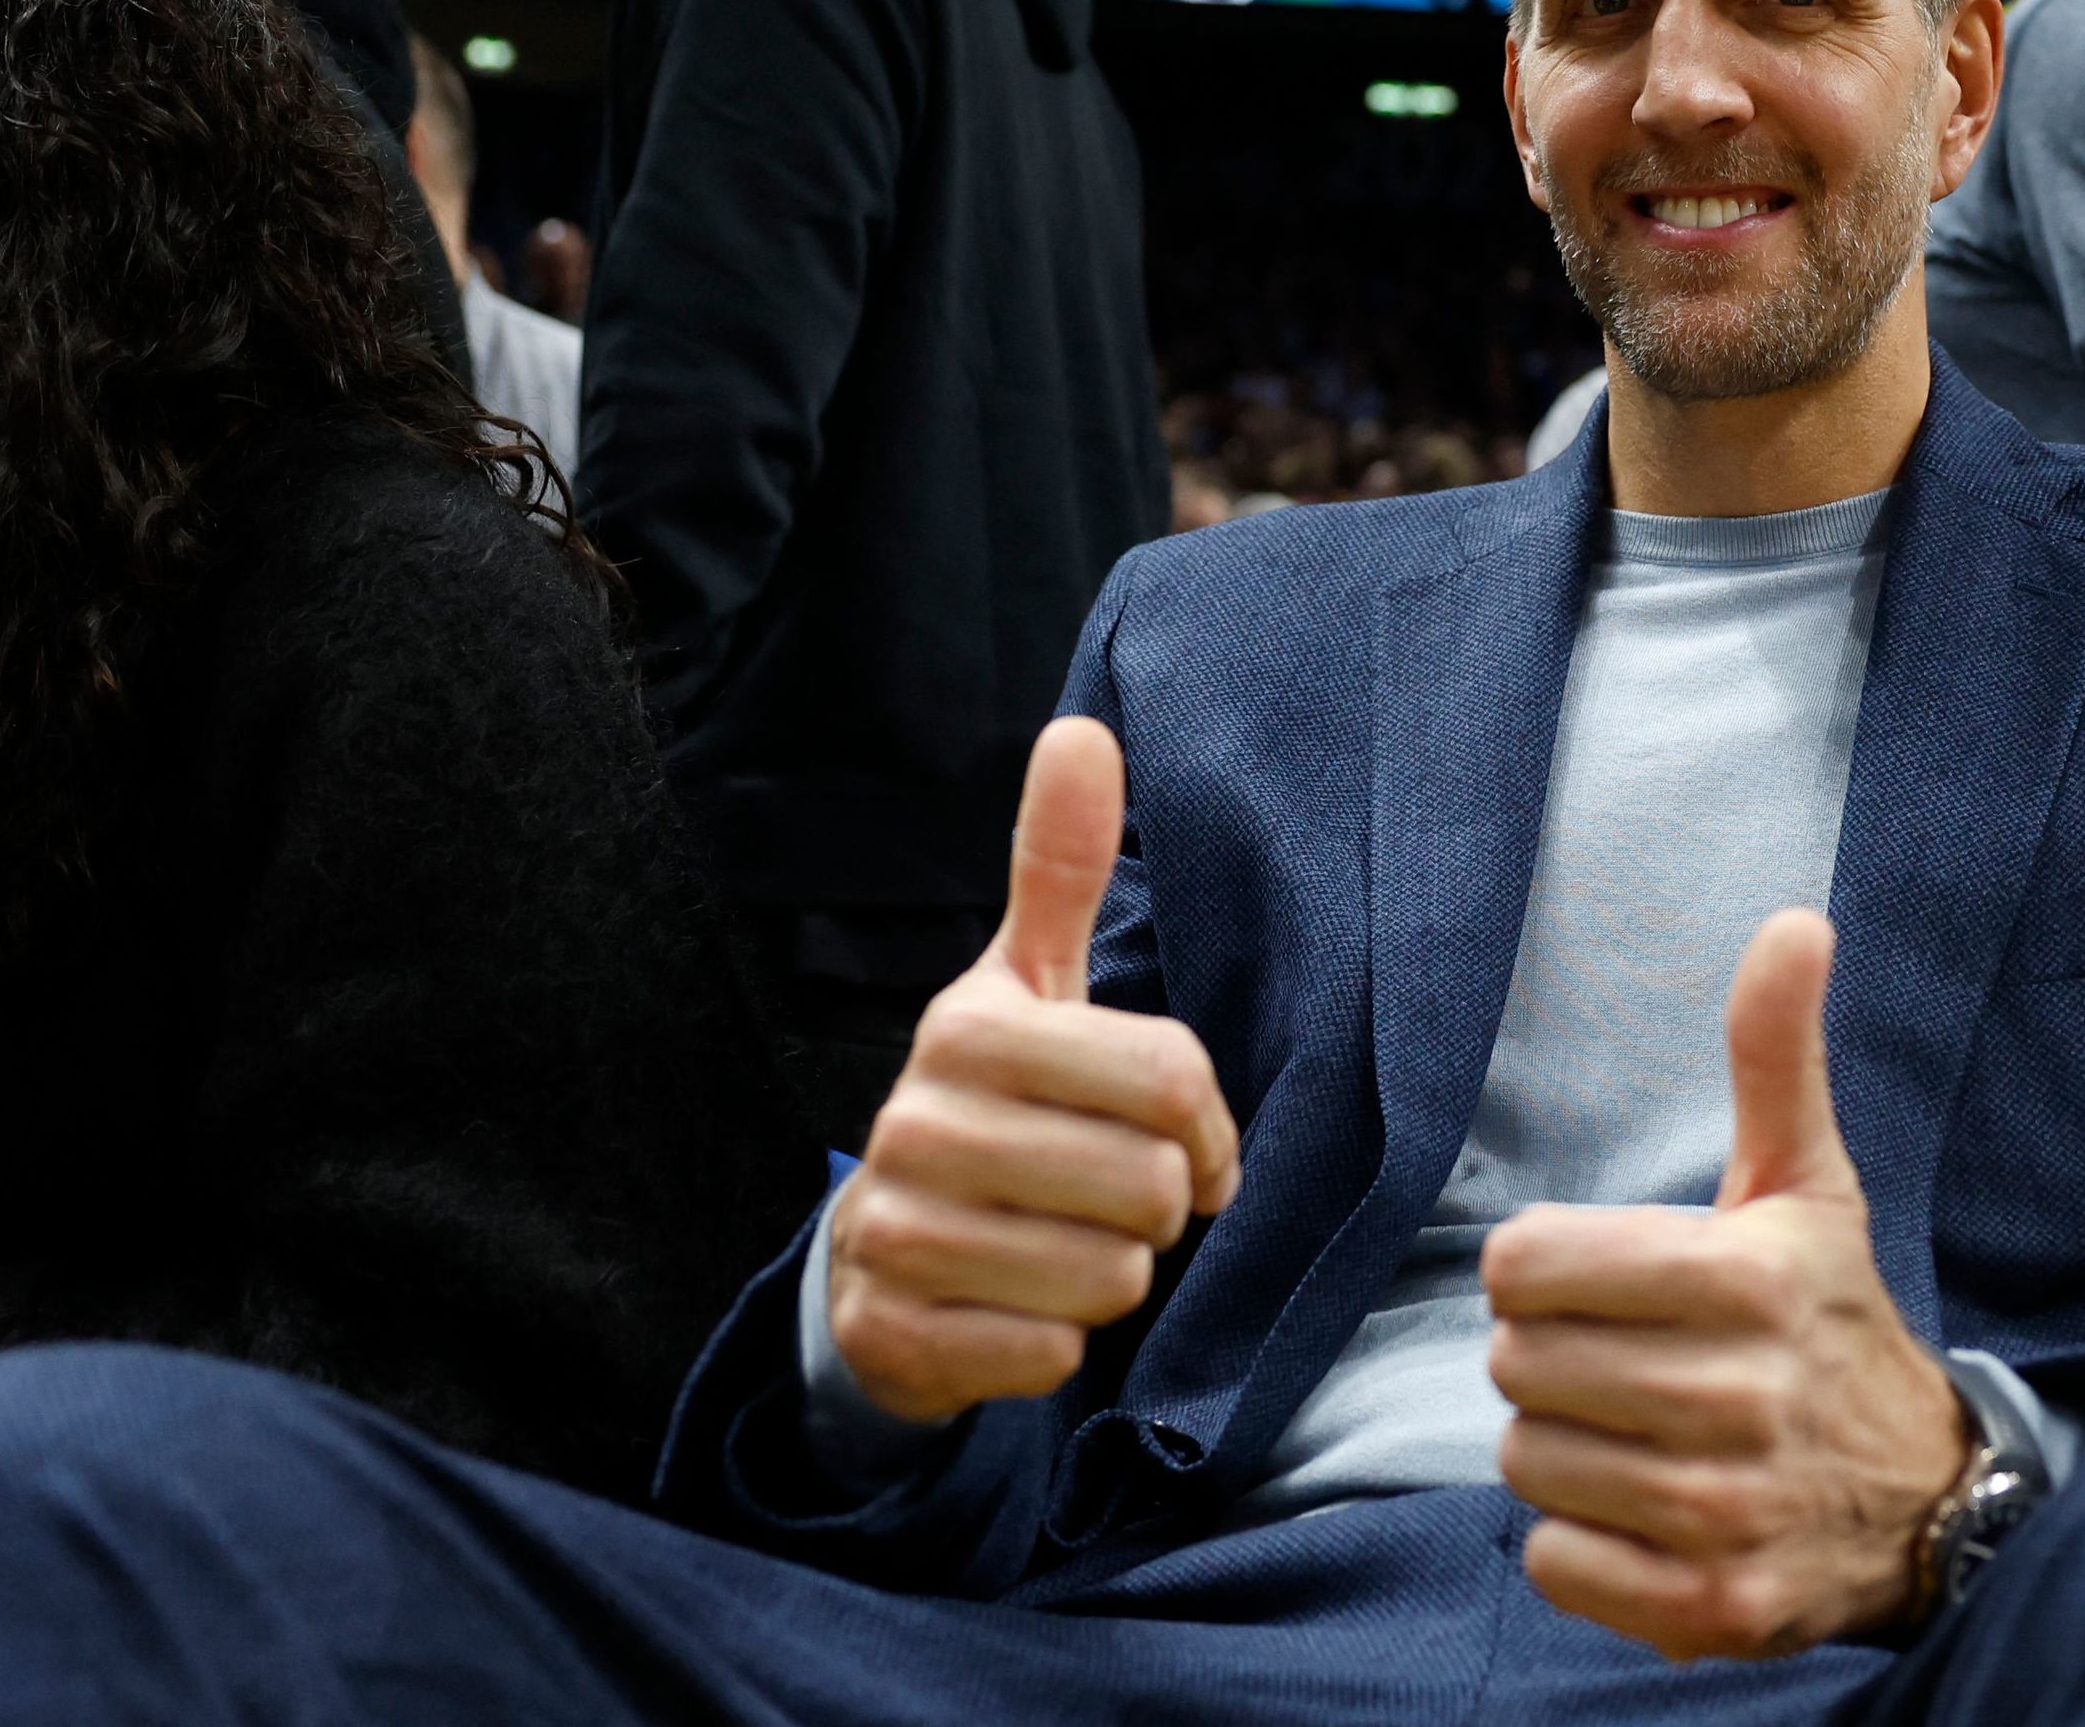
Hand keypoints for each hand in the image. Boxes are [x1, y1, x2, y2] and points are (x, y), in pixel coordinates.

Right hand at [827, 717, 1241, 1422]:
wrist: (879, 1257)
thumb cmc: (996, 1105)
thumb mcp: (1028, 984)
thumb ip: (1060, 864)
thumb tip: (1083, 727)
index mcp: (970, 1026)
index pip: (1173, 1078)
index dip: (1205, 1128)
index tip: (1184, 1142)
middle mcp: (914, 1122)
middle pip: (1147, 1188)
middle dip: (1155, 1209)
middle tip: (1112, 1200)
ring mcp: (894, 1232)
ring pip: (1107, 1280)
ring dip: (1109, 1279)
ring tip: (1059, 1245)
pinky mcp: (894, 1334)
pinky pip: (1050, 1357)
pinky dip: (1055, 1346)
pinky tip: (1013, 1306)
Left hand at [1482, 909, 1971, 1661]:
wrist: (1928, 1499)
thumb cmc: (1830, 1318)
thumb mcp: (1807, 1183)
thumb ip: (1777, 1054)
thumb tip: (1797, 920)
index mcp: (1749, 1280)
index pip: (1524, 1264)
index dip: (1544, 1268)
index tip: (1603, 1279)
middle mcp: (1741, 1399)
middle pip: (1515, 1362)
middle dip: (1553, 1354)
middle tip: (1627, 1357)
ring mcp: (1727, 1512)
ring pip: (1527, 1460)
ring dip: (1564, 1445)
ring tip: (1640, 1429)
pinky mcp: (1713, 1608)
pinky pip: (1555, 1559)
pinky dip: (1581, 1540)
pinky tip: (1644, 1507)